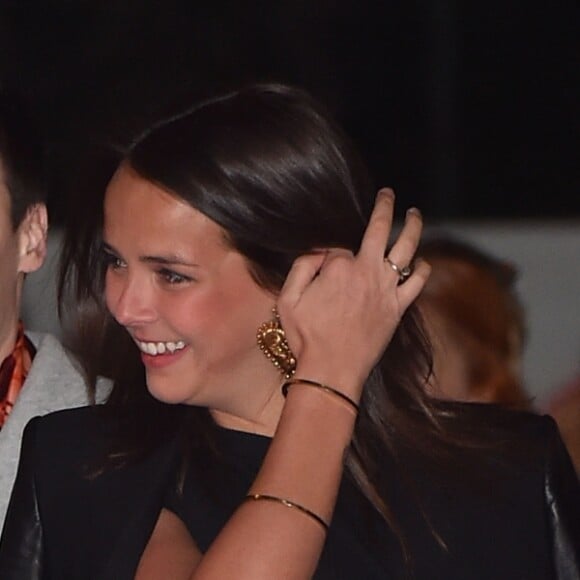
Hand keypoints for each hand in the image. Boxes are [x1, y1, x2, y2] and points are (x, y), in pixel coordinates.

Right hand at [277, 188, 429, 400]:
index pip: (338, 247)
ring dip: (412, 227)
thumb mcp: (287, 299)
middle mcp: (366, 271)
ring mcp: (385, 289)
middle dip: (383, 206)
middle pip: (379, 229)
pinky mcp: (398, 308)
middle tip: (387, 193)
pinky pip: (417, 282)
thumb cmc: (307, 337)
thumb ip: (302, 267)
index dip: (329, 255)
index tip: (323, 265)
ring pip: (406, 248)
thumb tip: (320, 253)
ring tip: (415, 214)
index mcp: (338, 267)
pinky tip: (420, 261)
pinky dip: (421, 268)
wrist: (332, 370)